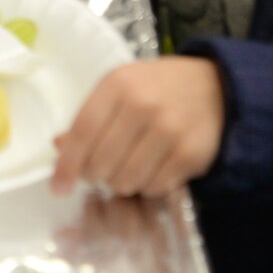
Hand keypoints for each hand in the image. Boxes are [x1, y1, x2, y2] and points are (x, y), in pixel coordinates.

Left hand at [51, 56, 225, 198]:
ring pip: (126, 182)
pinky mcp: (190, 155)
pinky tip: (155, 166)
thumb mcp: (121, 88)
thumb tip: (59, 147)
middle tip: (103, 169)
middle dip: (96, 175)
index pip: (82, 133)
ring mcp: (169, 131)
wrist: (214, 87)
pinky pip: (154, 188)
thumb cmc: (157, 88)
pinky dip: (149, 185)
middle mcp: (143, 106)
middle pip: (101, 164)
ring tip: (132, 164)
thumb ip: (90, 117)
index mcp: (118, 84)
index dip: (66, 165)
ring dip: (123, 182)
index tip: (57, 187)